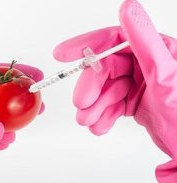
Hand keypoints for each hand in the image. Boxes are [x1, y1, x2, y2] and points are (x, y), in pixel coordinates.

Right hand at [53, 0, 176, 182]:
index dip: (86, 45)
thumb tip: (128, 8)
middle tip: (81, 105)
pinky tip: (100, 125)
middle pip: (105, 69)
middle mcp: (144, 64)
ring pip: (105, 89)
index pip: (113, 38)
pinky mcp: (133, 100)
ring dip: (94, 106)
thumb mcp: (164, 73)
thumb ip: (144, 40)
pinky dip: (102, 115)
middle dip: (91, 89)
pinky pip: (110, 103)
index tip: (63, 54)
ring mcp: (137, 83)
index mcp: (154, 49)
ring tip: (89, 121)